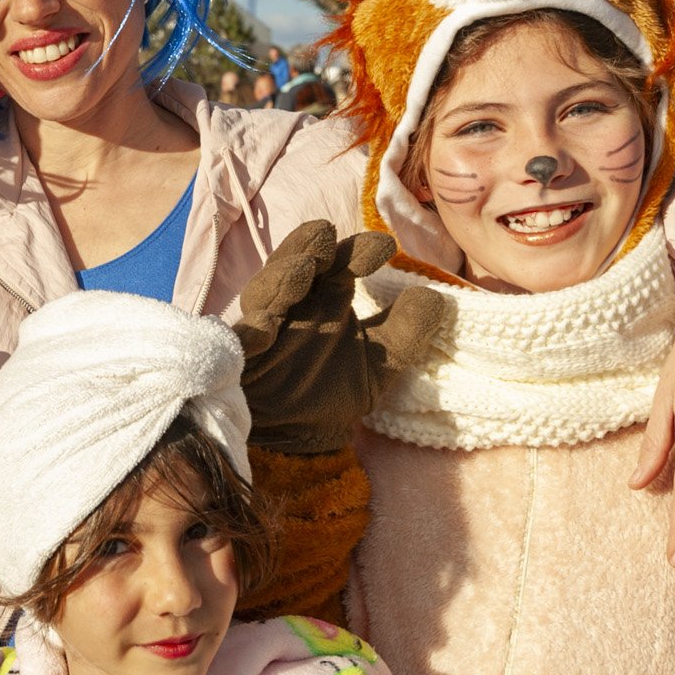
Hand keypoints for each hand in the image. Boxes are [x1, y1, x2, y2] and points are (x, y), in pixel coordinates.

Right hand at [232, 221, 446, 454]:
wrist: (300, 438)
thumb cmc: (331, 389)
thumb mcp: (380, 363)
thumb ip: (406, 333)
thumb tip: (435, 298)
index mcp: (323, 297)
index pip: (338, 261)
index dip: (358, 251)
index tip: (386, 247)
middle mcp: (292, 305)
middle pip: (293, 262)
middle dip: (307, 247)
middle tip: (326, 236)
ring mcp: (264, 329)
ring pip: (264, 293)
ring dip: (280, 278)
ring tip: (302, 269)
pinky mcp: (241, 361)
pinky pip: (239, 344)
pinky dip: (247, 336)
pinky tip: (258, 333)